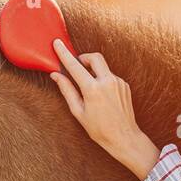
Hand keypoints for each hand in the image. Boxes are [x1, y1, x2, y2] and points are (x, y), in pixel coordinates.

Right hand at [50, 39, 159, 180]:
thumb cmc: (99, 129)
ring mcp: (118, 82)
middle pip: (94, 57)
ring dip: (93, 70)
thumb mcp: (78, 111)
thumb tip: (56, 75)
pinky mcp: (125, 85)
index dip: (64, 53)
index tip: (57, 43)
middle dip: (84, 57)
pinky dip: (102, 79)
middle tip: (77, 65)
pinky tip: (101, 96)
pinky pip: (110, 76)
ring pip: (103, 66)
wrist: (124, 137)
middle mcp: (107, 82)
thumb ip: (67, 90)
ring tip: (89, 86)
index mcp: (93, 90)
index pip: (75, 66)